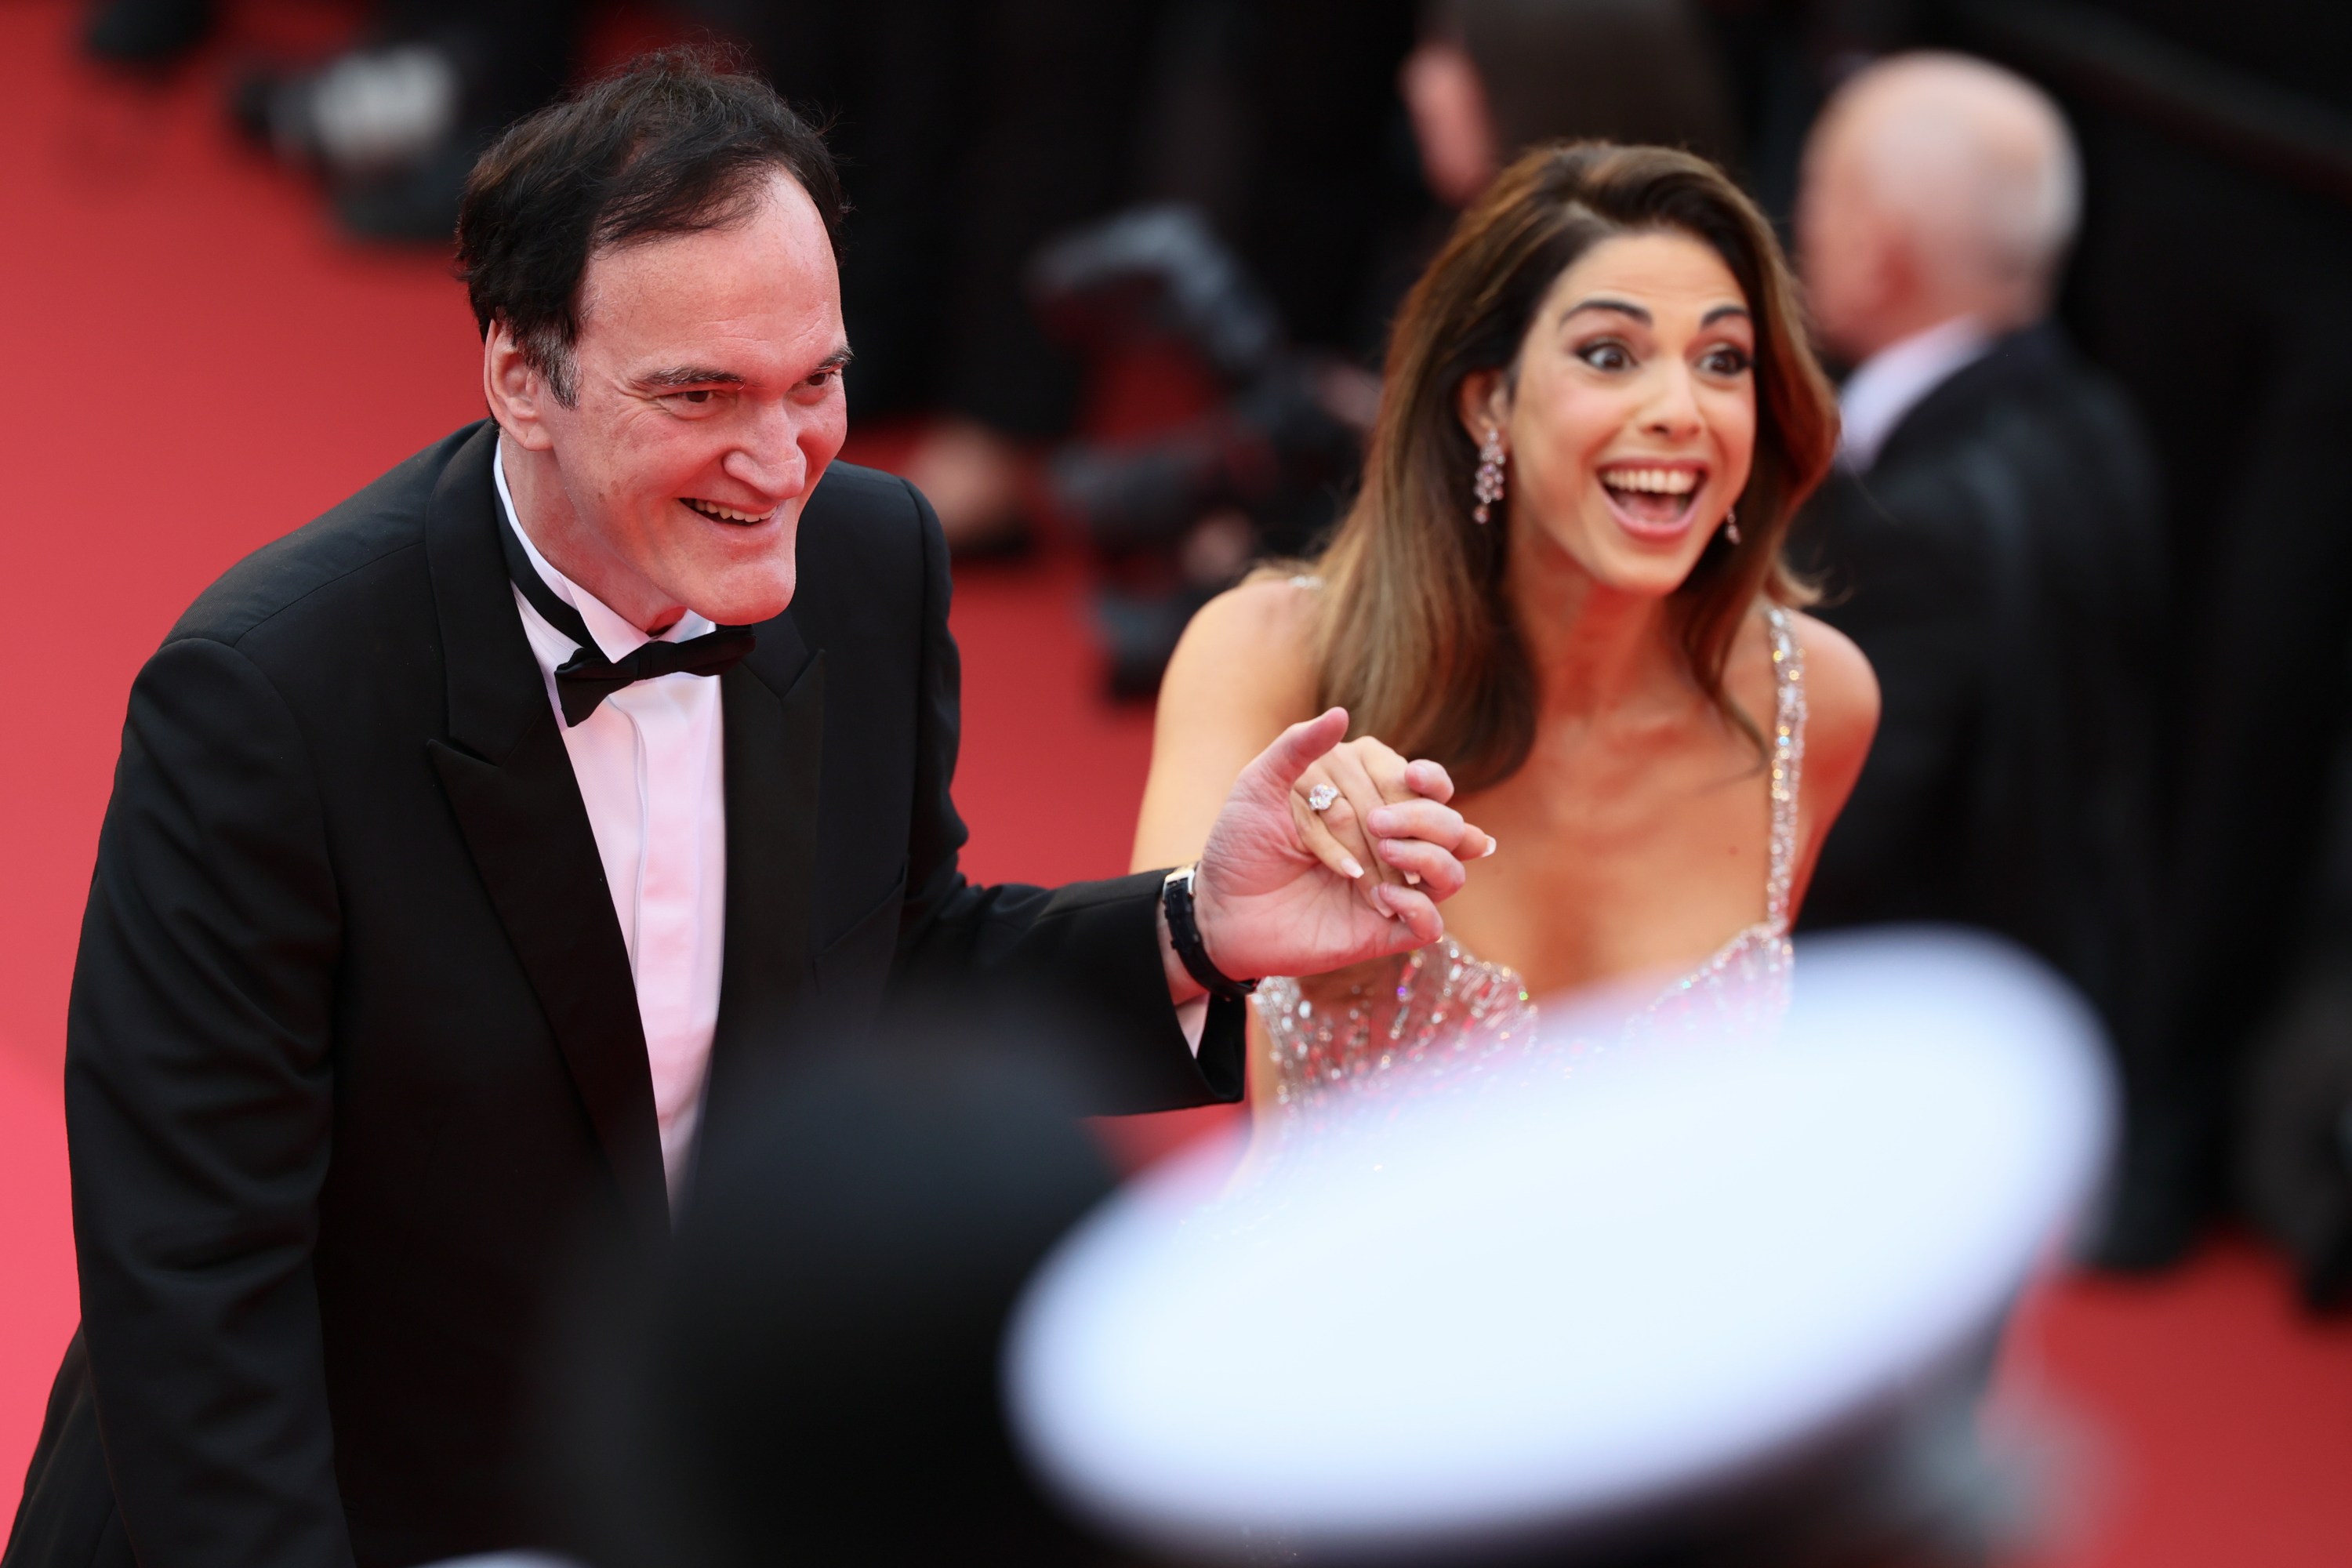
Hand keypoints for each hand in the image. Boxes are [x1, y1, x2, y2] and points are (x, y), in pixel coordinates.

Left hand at [1173, 709, 1491, 992]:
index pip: (1419, 783)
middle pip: (1444, 824)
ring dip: (1429, 858)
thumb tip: (1340, 713)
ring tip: (1386, 854)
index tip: (1413, 777)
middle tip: (1379, 824)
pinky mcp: (1384, 930)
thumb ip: (1297, 747)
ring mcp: (1390, 886)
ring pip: (1450, 872)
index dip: (1429, 780)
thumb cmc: (1240, 845)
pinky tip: (1383, 901)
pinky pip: (1430, 923)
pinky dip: (1419, 909)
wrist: (1219, 910)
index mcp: (1367, 799)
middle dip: (1421, 818)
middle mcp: (1388, 842)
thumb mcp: (1258, 787)